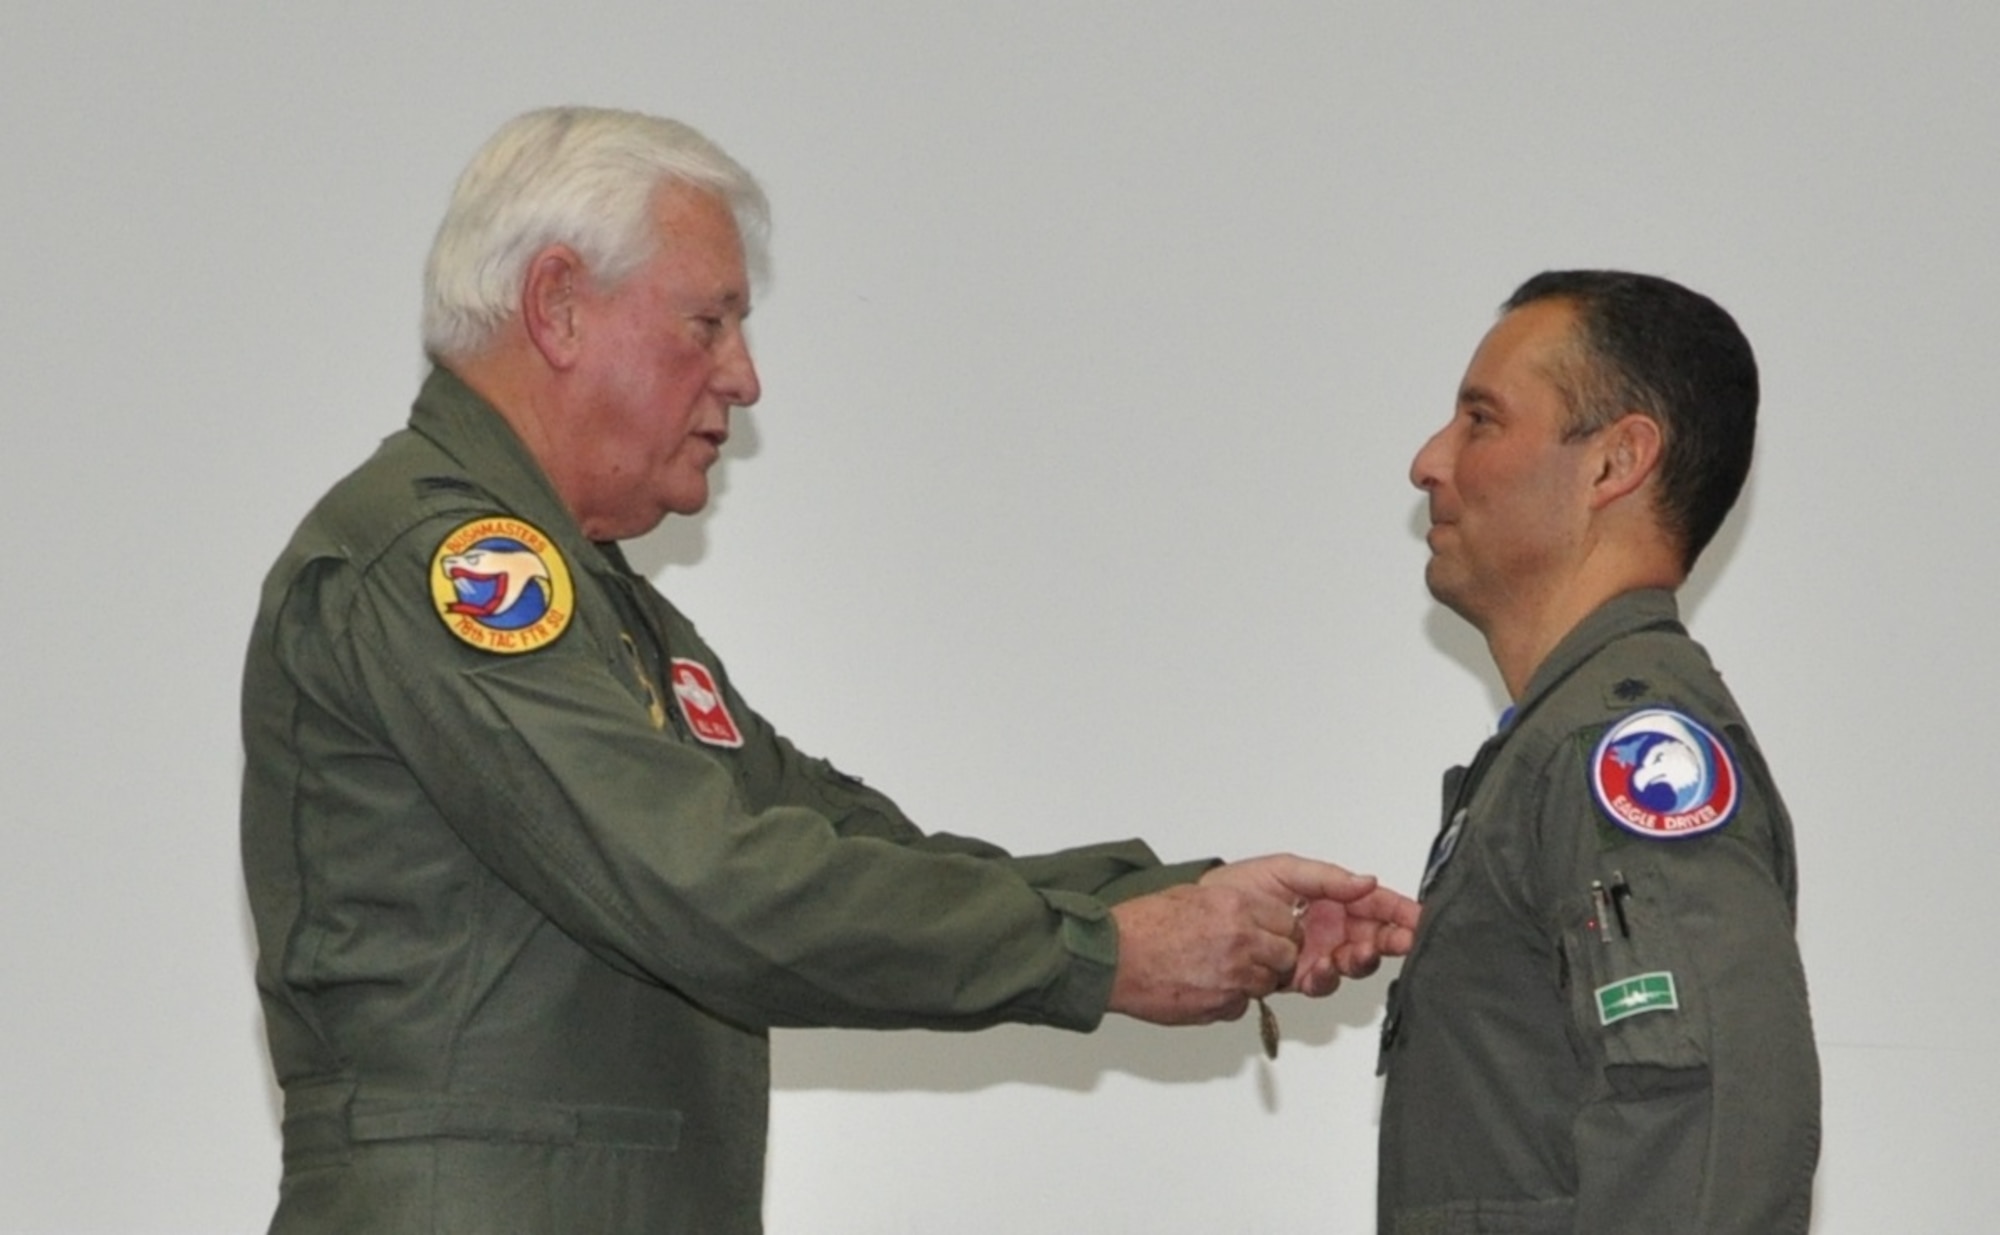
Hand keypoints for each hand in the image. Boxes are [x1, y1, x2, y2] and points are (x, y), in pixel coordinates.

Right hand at [1105, 880, 1301, 1025]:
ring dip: (1253, 980)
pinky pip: (1241, 1006)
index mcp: (1236, 907)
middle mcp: (1241, 941)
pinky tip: (1207, 987)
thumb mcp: (1191, 895)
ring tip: (1224, 971)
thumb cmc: (1142, 926)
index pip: (1286, 922)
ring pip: (1267, 984)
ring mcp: (1233, 976)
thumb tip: (1245, 912)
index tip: (1273, 932)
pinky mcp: (1220, 1005)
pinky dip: (1230, 1000)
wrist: (1115, 958)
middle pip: (1287, 955)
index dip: (1280, 929)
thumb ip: (1227, 905)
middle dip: (1276, 957)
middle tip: (1256, 955)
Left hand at [1201, 855, 1420, 996]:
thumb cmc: (1236, 889)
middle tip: (1404, 940)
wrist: (1198, 922)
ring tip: (1359, 952)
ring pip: (1353, 963)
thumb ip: (1327, 877)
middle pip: (1373, 937)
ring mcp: (1316, 954)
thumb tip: (1366, 882)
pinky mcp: (1297, 978)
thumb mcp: (1283, 871)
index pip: (1374, 903)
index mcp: (1330, 899)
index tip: (1418, 917)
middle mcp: (1328, 928)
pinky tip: (1322, 967)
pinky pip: (1323, 982)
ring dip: (1362, 959)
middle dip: (1391, 939)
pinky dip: (1327, 977)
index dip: (1398, 910)